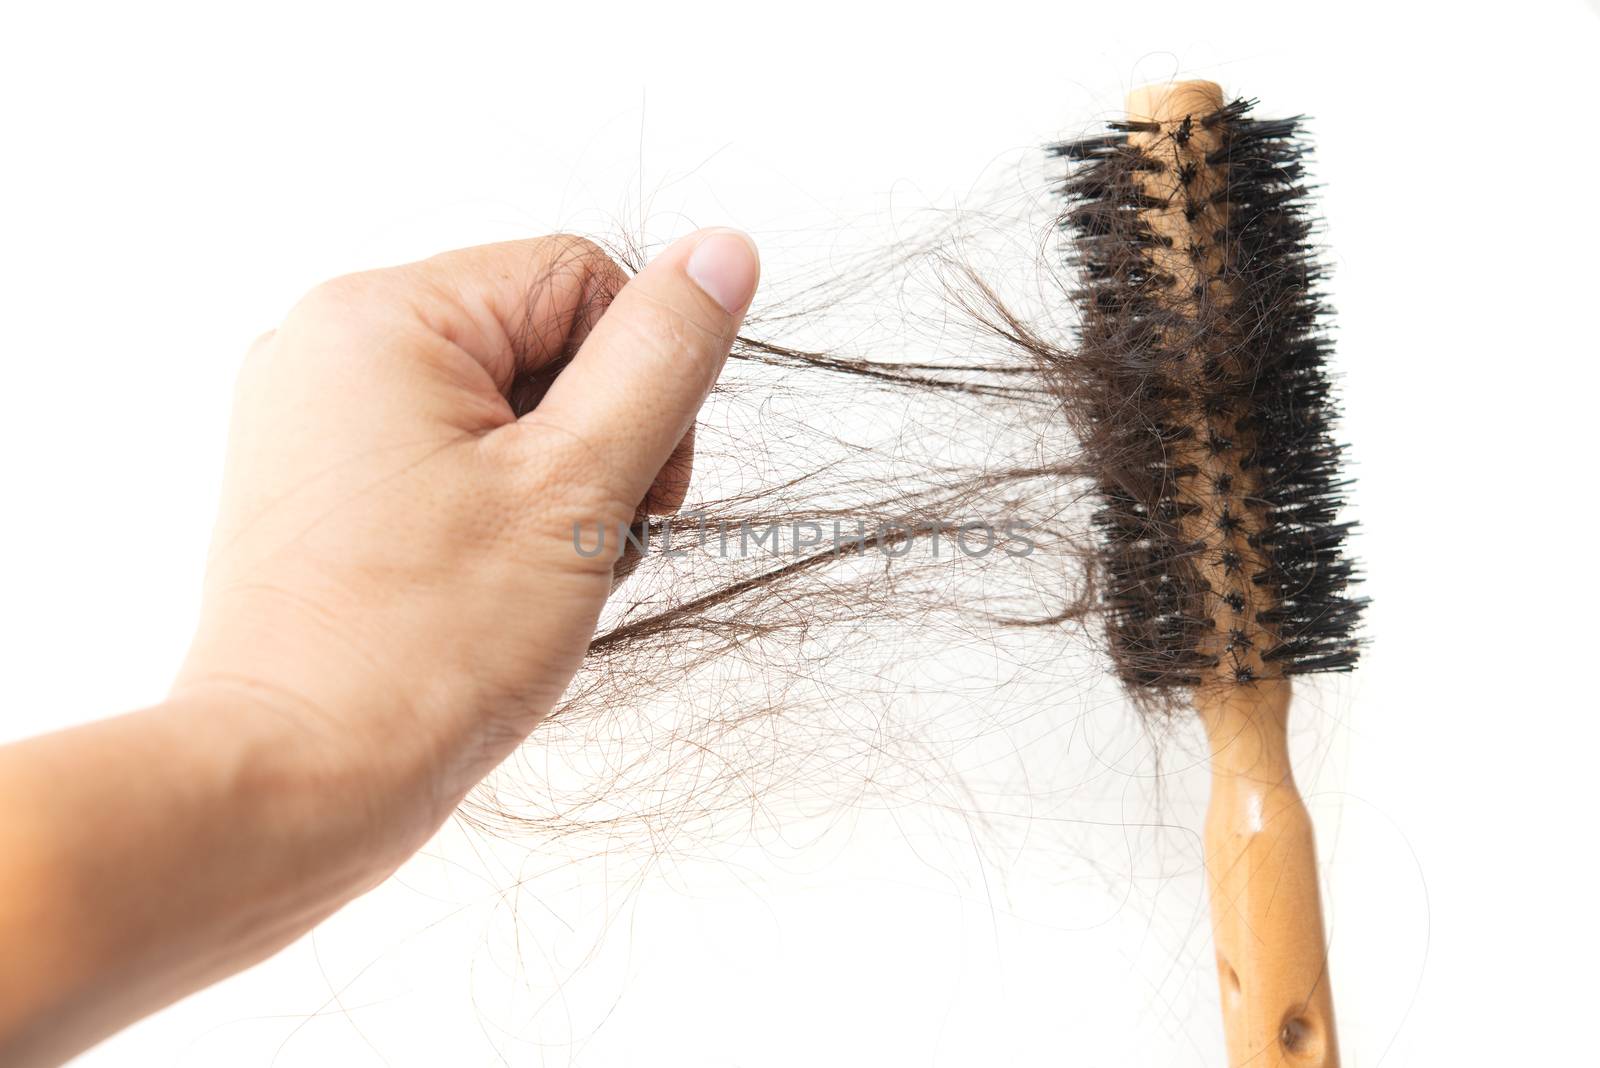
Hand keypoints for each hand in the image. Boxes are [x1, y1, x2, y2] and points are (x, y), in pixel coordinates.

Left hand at [175, 228, 758, 859]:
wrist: (296, 785)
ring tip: (531, 579)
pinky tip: (492, 586)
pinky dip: (499, 512)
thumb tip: (724, 251)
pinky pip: (448, 457)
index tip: (634, 493)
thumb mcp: (576, 487)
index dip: (641, 381)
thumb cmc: (426, 645)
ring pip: (503, 408)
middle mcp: (329, 346)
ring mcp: (315, 420)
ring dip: (554, 486)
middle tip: (583, 546)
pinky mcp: (319, 486)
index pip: (581, 280)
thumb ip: (662, 359)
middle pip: (541, 342)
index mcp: (379, 315)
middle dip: (595, 442)